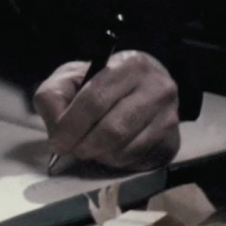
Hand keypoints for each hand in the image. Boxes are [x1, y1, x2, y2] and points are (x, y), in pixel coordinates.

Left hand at [33, 50, 180, 170]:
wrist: (143, 91)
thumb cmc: (101, 85)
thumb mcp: (72, 79)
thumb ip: (54, 96)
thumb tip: (57, 127)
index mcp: (129, 65)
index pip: (95, 99)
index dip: (71, 125)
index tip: (58, 141)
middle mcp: (156, 87)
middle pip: (112, 128)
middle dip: (84, 144)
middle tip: (71, 150)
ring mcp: (168, 115)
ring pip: (123, 147)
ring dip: (99, 154)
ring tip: (90, 146)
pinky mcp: (171, 139)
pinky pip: (135, 158)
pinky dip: (115, 160)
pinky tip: (110, 149)